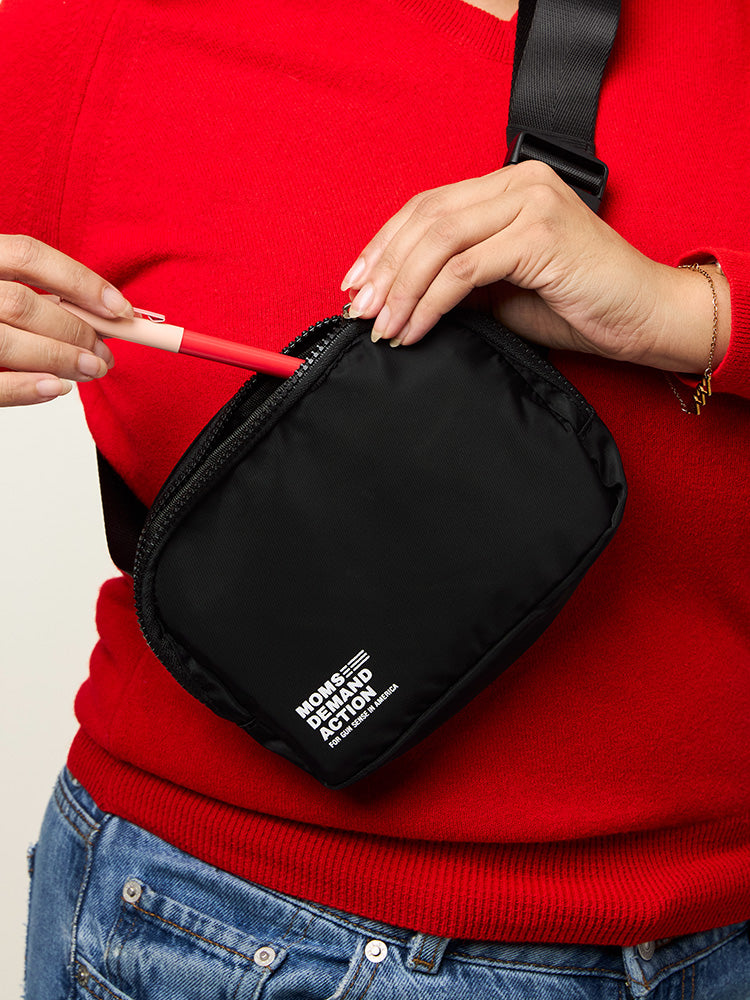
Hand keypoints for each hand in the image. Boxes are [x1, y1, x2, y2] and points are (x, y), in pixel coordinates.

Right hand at [0, 234, 132, 405]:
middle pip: (24, 303)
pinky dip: (26, 389)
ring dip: (60, 360)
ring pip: (8, 343)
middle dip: (76, 332)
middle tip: (105, 353)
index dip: (79, 280)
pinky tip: (56, 388)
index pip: (29, 255)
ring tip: (91, 370)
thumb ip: (28, 294)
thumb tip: (96, 316)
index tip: (118, 308)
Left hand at [341, 161, 728, 372]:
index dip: (384, 243)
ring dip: (400, 288)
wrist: (644, 318)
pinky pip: (464, 270)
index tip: (354, 282)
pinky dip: (430, 302)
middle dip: (383, 267)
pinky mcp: (540, 236)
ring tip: (380, 325)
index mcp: (509, 185)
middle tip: (358, 309)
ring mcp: (531, 203)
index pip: (428, 206)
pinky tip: (413, 329)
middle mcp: (519, 182)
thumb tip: (398, 296)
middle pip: (425, 217)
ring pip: (439, 240)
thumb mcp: (503, 289)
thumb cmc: (578, 306)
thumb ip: (458, 278)